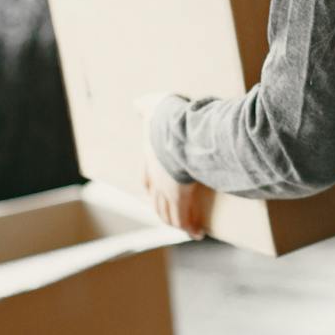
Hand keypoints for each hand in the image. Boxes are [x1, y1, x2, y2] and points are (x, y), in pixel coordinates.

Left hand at [138, 94, 211, 237]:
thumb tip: (137, 102)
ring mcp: (167, 191)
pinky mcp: (181, 197)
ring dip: (177, 223)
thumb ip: (146, 104)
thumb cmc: (166, 119)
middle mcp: (156, 180)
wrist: (174, 132)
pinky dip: (190, 227)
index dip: (151, 191)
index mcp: (150, 161)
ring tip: (189, 229)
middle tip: (173, 219)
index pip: (147, 182)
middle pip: (157, 203)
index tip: (153, 195)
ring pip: (169, 214)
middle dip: (165, 213)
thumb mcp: (154, 108)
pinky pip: (185, 219)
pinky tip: (197, 233)